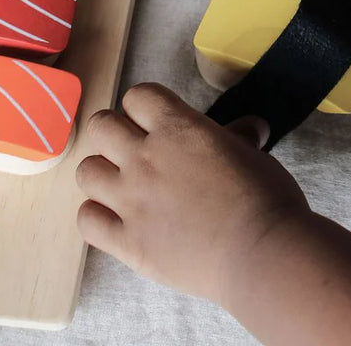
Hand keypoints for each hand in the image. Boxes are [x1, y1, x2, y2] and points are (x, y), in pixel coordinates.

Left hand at [75, 83, 308, 304]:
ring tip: (121, 184)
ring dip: (102, 173)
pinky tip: (115, 219)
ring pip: (86, 170)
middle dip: (114, 132)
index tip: (155, 121)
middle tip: (134, 150)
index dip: (145, 106)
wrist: (260, 254)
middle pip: (101, 126)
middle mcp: (144, 158)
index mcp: (176, 128)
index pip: (137, 95)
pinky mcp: (127, 241)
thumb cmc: (264, 197)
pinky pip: (87, 220)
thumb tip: (252, 126)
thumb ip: (239, 136)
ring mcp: (131, 200)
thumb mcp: (253, 154)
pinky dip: (96, 216)